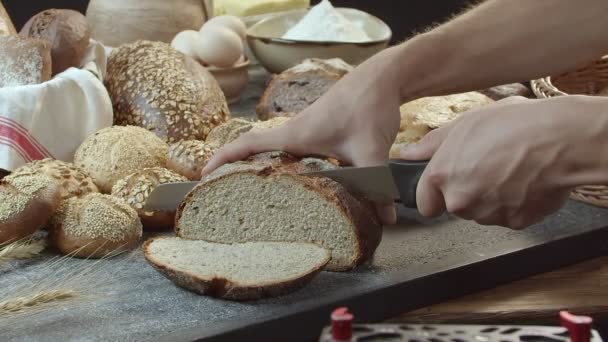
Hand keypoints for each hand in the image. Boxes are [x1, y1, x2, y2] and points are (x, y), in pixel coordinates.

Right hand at [203, 47, 405, 224]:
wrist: (383, 77)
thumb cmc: (369, 105)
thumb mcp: (371, 150)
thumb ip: (376, 185)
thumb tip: (386, 222)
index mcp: (295, 135)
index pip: (248, 145)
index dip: (223, 159)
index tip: (203, 176)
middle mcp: (294, 133)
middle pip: (254, 151)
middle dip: (235, 169)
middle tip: (222, 196)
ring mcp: (305, 132)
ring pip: (273, 152)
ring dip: (259, 168)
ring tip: (250, 195)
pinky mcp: (318, 132)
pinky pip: (291, 151)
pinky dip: (284, 165)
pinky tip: (294, 183)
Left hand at [400, 96, 597, 229]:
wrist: (561, 139)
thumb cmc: (513, 124)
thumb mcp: (465, 123)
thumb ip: (432, 144)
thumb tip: (408, 154)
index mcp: (441, 176)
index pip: (425, 203)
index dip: (436, 193)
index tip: (449, 184)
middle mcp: (460, 200)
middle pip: (455, 206)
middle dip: (467, 192)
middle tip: (488, 166)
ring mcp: (487, 214)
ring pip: (481, 212)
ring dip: (491, 198)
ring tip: (509, 170)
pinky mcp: (514, 222)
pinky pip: (507, 216)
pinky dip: (514, 205)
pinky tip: (525, 182)